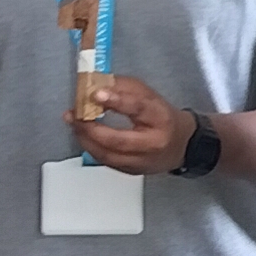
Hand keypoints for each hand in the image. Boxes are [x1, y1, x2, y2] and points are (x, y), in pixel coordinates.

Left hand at [70, 75, 195, 177]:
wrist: (181, 144)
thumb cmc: (162, 117)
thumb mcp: (148, 95)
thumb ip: (123, 87)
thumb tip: (97, 84)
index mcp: (160, 118)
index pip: (138, 108)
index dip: (116, 100)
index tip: (96, 94)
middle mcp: (152, 143)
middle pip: (117, 140)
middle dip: (90, 128)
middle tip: (74, 115)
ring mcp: (142, 161)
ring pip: (108, 155)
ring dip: (85, 139)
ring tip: (74, 124)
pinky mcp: (132, 171)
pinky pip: (106, 162)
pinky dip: (91, 148)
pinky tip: (83, 136)